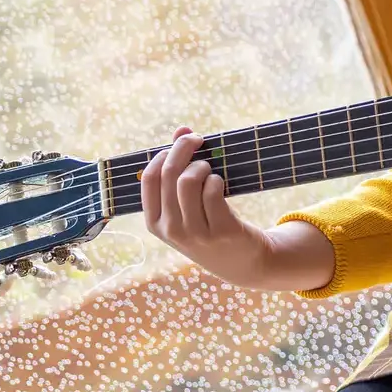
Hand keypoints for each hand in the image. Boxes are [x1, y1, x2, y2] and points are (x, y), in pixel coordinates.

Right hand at [141, 127, 275, 287]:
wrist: (242, 262)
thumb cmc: (208, 225)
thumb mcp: (185, 206)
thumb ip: (179, 167)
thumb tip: (182, 129)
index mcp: (154, 223)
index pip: (149, 178)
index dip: (164, 153)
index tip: (179, 143)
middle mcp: (171, 230)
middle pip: (170, 173)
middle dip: (184, 147)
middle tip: (199, 139)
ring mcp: (196, 233)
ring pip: (189, 180)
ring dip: (202, 165)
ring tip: (209, 170)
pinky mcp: (221, 231)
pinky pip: (213, 190)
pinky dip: (216, 179)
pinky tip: (219, 184)